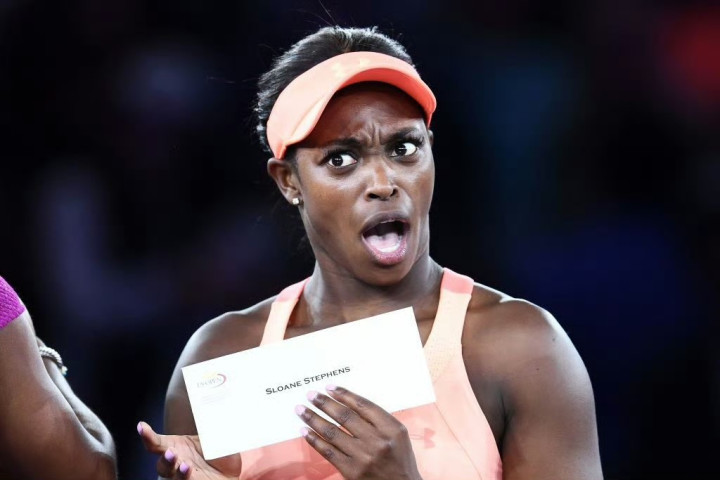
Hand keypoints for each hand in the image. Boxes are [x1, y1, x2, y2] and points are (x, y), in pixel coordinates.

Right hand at [137, 421, 241, 479]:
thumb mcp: (216, 434)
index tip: (141, 426)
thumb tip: (218, 403)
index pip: (157, 442)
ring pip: (171, 475)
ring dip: (175, 470)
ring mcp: (183, 475)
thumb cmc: (218, 452)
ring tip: (184, 465)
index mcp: (177, 446)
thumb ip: (213, 423)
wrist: (231, 472)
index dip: (148, 435)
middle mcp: (177, 461)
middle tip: (170, 452)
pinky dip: (185, 477)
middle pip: (162, 464)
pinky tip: (188, 470)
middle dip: (165, 458)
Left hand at [295, 386, 421, 479]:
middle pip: (345, 416)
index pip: (362, 405)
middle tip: (311, 395)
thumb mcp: (397, 435)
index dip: (343, 395)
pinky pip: (328, 452)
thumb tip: (347, 403)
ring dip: (313, 419)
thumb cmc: (399, 459)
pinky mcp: (351, 471)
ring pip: (332, 432)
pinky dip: (314, 440)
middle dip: (324, 403)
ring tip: (301, 410)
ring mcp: (363, 457)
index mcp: (391, 428)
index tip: (329, 387)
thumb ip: (377, 419)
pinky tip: (305, 431)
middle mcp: (377, 441)